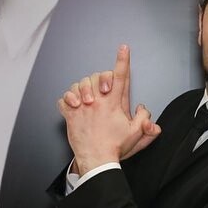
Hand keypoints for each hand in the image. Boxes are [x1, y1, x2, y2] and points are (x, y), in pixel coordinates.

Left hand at [57, 46, 160, 172]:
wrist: (97, 159)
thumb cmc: (115, 147)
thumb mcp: (136, 132)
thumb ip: (144, 118)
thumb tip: (143, 109)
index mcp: (114, 103)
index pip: (121, 77)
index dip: (123, 61)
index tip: (123, 48)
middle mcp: (97, 101)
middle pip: (98, 77)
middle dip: (102, 78)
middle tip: (105, 88)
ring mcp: (82, 107)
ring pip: (78, 85)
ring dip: (83, 88)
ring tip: (87, 98)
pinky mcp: (71, 115)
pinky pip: (63, 100)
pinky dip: (66, 100)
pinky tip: (73, 105)